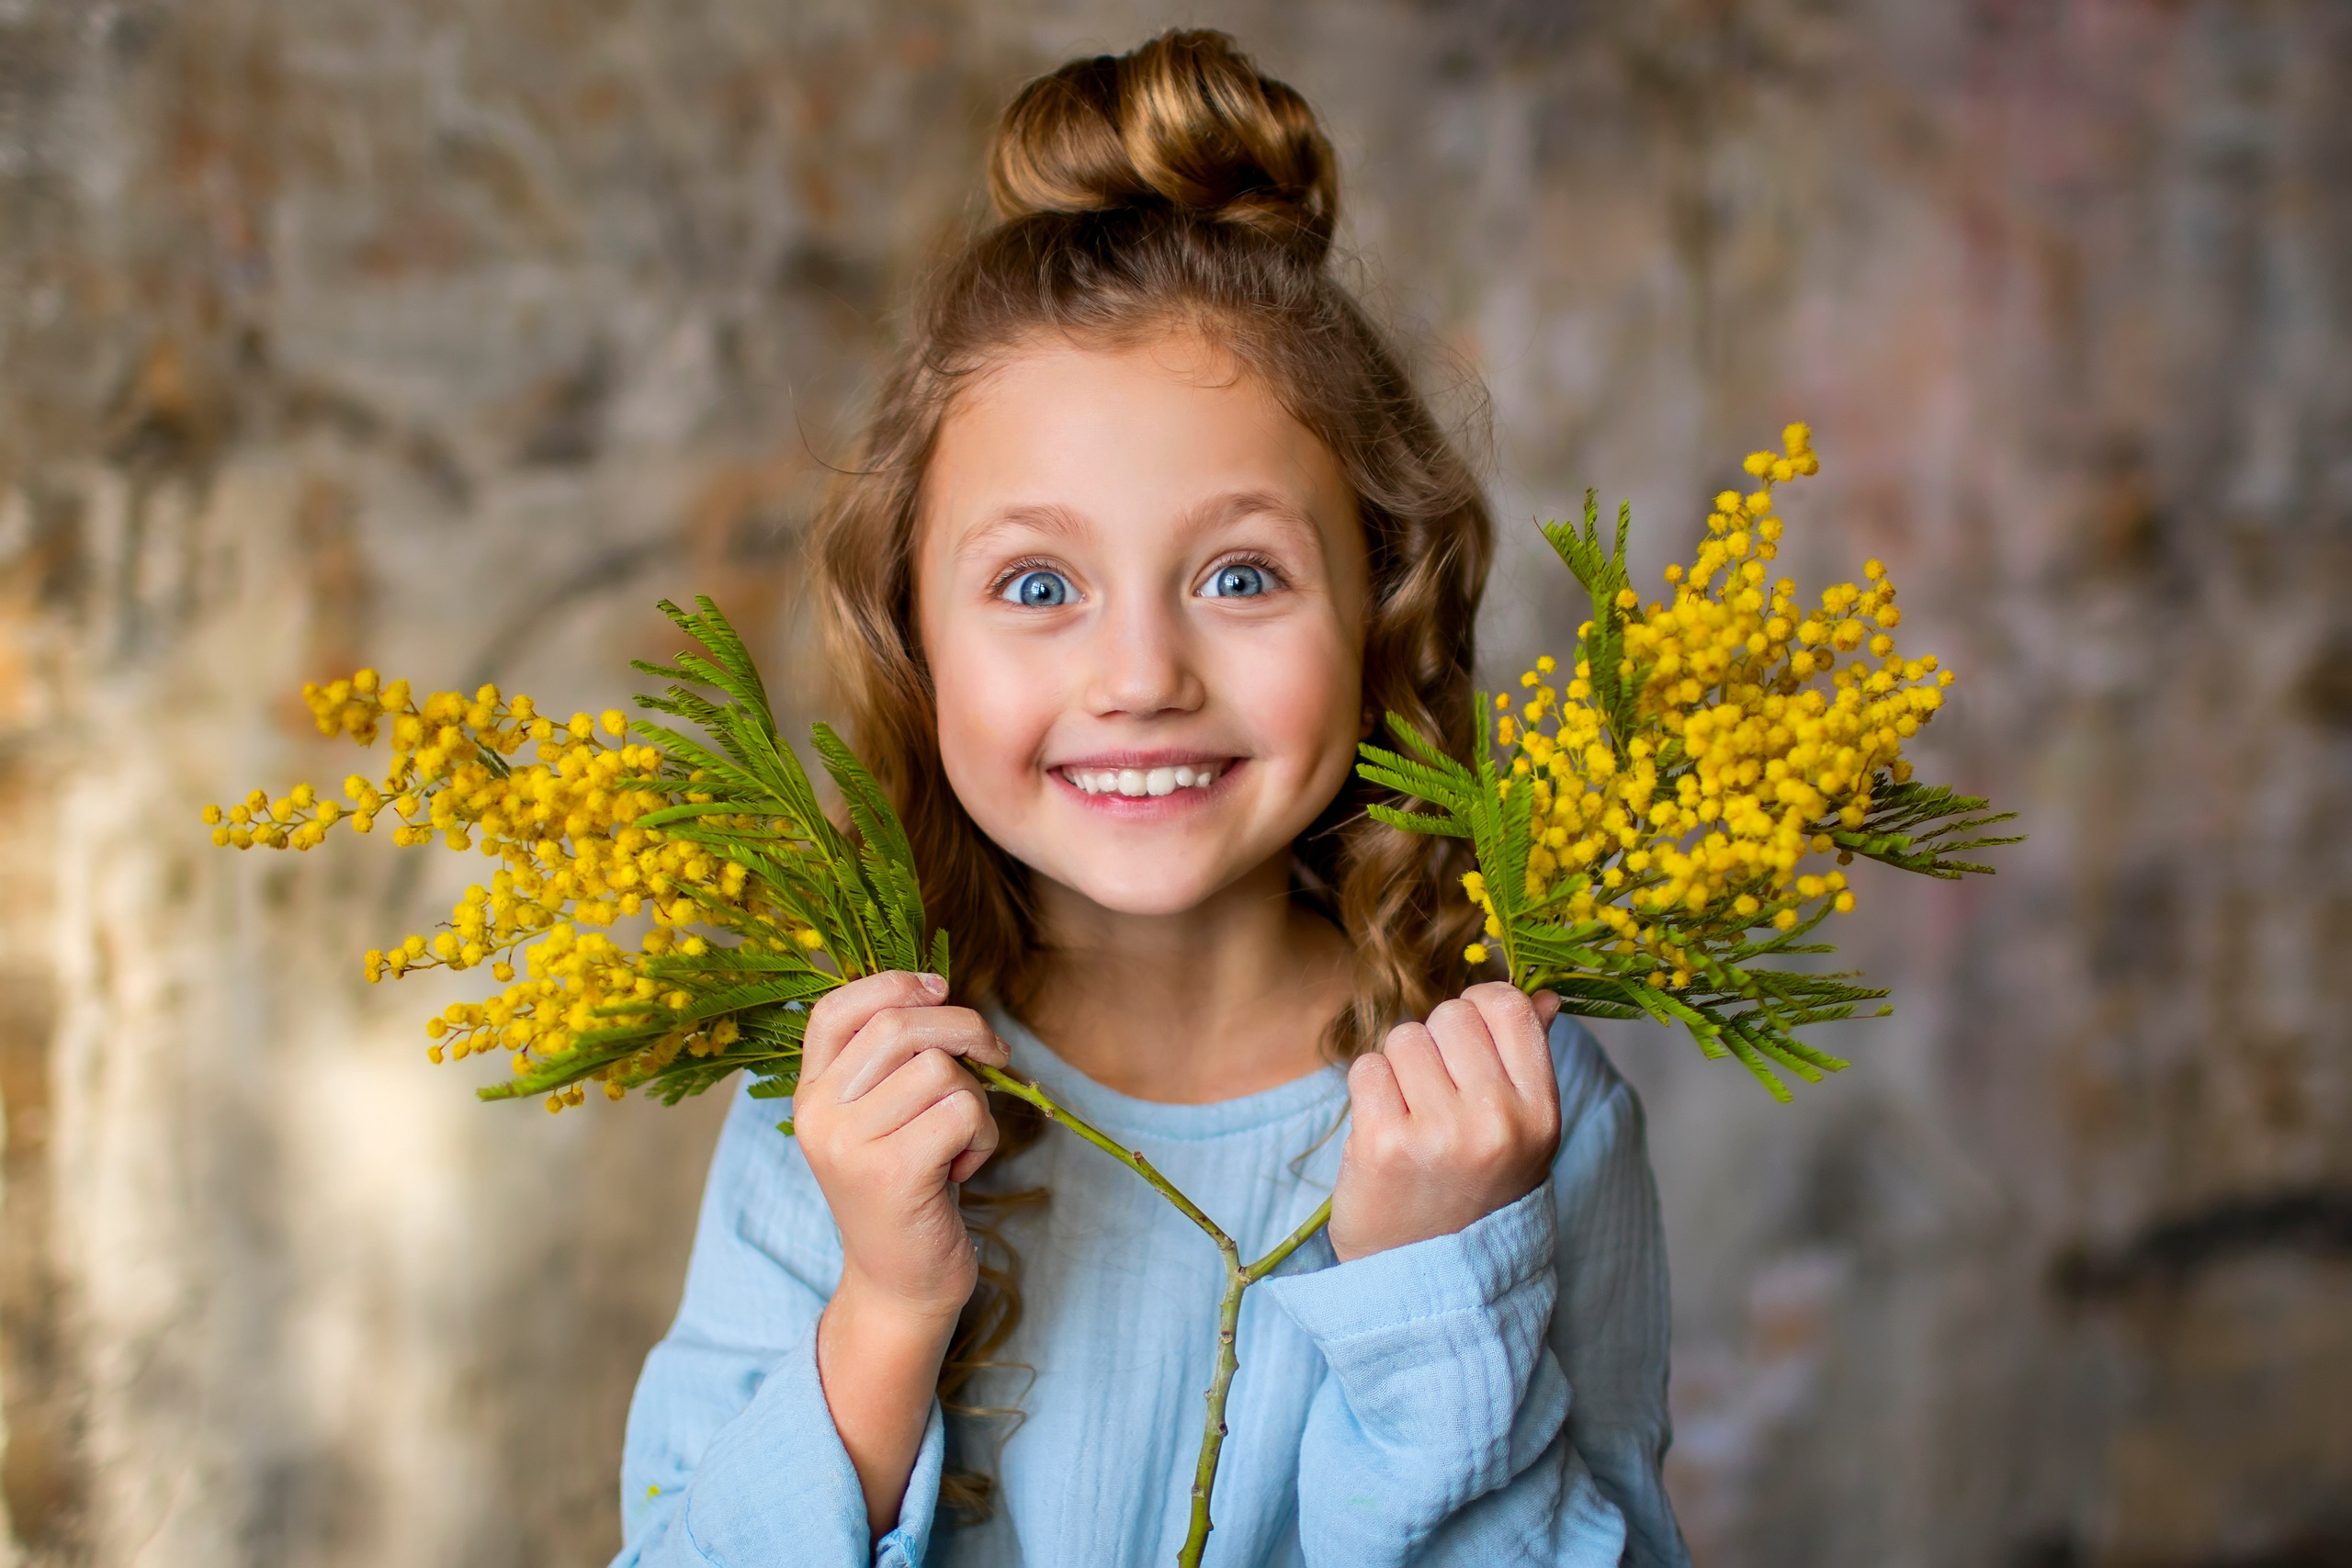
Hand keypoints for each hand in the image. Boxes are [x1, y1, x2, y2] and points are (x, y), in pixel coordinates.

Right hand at [796, 970, 1008, 1325]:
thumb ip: (890, 1060)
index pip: (834, 1010)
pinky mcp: (891, 1174)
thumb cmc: (906, 1188)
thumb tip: (937, 989)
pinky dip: (982, 1135)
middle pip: (899, 1026)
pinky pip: (961, 1112)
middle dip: (963, 1029)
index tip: (941, 989)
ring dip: (975, 1098)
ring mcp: (849, 1145)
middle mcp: (818, 1115)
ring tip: (960, 1141)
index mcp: (810, 1094)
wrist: (898, 1284)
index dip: (892, 985)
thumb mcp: (882, 1118)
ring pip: (939, 1069)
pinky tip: (963, 1169)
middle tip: (994, 1056)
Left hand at [1328, 983, 1563, 1262]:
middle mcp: (1497, 1119)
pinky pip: (1367, 1068)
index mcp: (1540, 1112)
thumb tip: (1542, 994)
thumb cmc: (1473, 1193)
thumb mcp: (1521, 1133)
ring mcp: (1440, 1131)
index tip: (1465, 1042)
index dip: (1479, 1009)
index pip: (1509, 1006)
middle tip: (1435, 1097)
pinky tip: (1384, 1132)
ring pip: (1404, 1037)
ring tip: (1412, 1119)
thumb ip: (1528, 1057)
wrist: (1430, 1282)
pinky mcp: (1383, 1144)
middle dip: (1435, 1044)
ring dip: (1398, 1070)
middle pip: (1450, 1015)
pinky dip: (1369, 1094)